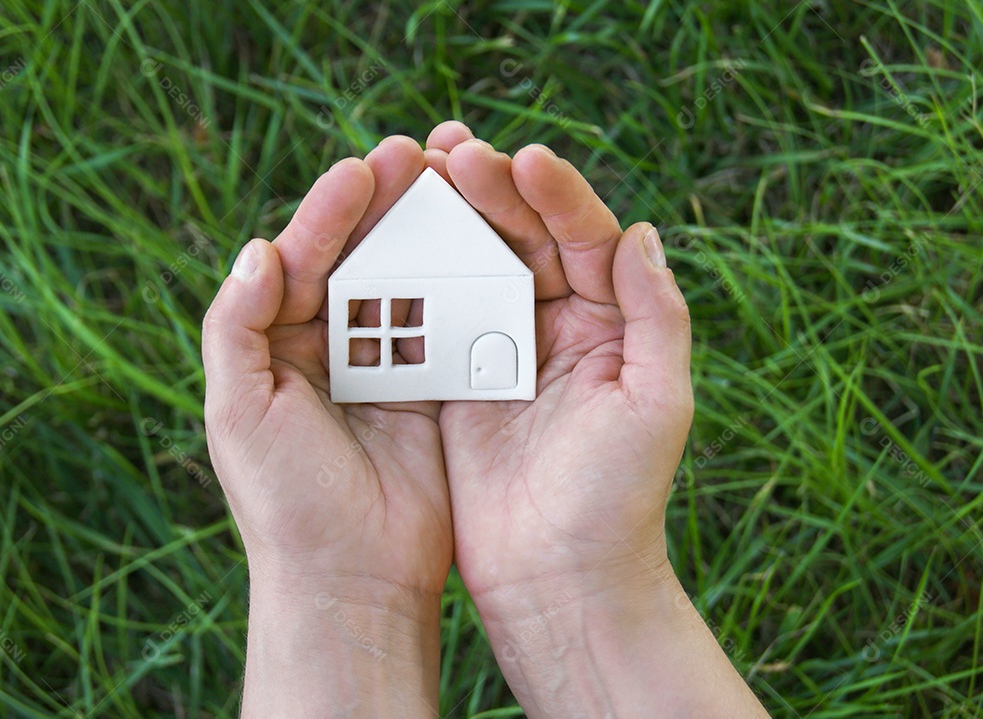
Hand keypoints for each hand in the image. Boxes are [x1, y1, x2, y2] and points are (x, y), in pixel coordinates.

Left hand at [202, 136, 449, 716]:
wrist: (352, 580)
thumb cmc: (285, 502)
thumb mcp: (238, 413)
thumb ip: (234, 328)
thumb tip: (255, 249)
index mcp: (277, 345)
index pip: (302, 260)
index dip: (328, 213)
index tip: (362, 169)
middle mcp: (330, 348)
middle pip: (358, 258)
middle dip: (384, 206)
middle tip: (417, 154)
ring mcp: (384, 367)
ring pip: (407, 282)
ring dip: (429, 235)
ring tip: (456, 185)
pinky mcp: (431, 391)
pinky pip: (447, 327)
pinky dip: (463, 287)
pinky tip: (485, 248)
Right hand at [427, 122, 691, 612]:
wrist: (560, 581)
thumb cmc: (619, 500)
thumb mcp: (657, 405)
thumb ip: (657, 318)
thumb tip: (641, 231)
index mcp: (609, 324)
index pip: (584, 237)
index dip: (555, 194)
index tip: (521, 159)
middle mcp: (556, 327)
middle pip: (522, 238)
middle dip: (489, 191)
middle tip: (449, 152)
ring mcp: (501, 351)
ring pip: (473, 265)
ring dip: (445, 220)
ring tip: (413, 177)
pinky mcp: (456, 381)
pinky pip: (434, 315)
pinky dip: (412, 277)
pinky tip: (383, 244)